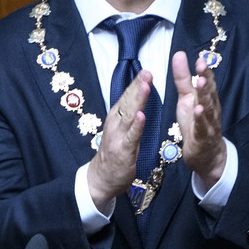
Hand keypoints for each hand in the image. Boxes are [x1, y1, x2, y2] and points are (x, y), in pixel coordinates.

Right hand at [87, 69, 152, 210]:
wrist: (102, 177)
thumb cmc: (115, 151)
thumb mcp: (122, 128)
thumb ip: (129, 113)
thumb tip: (138, 95)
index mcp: (117, 116)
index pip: (127, 96)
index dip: (136, 83)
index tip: (146, 70)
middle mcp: (116, 123)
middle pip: (128, 101)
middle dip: (138, 86)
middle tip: (147, 72)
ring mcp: (119, 136)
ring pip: (130, 114)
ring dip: (138, 100)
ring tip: (145, 87)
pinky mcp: (123, 149)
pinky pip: (132, 136)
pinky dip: (136, 125)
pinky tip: (141, 116)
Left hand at [171, 51, 225, 186]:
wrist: (206, 154)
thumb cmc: (196, 122)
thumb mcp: (186, 98)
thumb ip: (183, 78)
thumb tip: (179, 54)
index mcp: (205, 98)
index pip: (206, 82)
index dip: (204, 70)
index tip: (200, 58)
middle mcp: (210, 109)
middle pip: (209, 92)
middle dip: (205, 78)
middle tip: (202, 65)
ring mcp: (208, 123)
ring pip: (207, 108)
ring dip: (204, 95)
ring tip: (200, 82)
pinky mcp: (202, 138)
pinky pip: (202, 127)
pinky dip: (200, 119)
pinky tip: (198, 110)